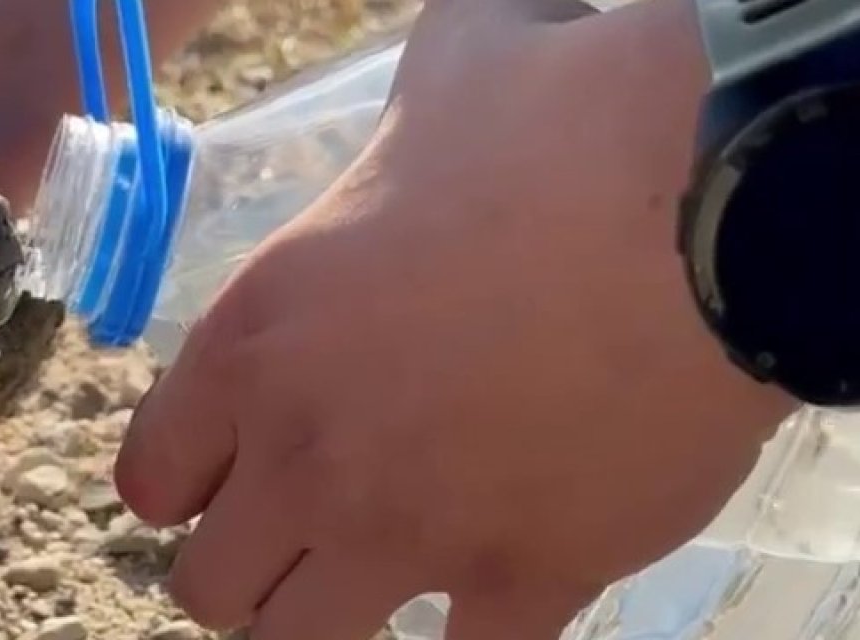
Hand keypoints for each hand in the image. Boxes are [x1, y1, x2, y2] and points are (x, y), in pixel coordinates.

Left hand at [115, 1, 798, 638]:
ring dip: (328, 613)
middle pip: (208, 588)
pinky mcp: (527, 578)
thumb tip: (446, 82)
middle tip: (301, 529)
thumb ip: (398, 118)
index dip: (184, 483)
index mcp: (256, 339)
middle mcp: (307, 451)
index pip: (150, 478)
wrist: (710, 196)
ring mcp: (412, 531)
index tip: (226, 475)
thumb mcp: (439, 81)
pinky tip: (495, 586)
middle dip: (245, 565)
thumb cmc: (560, 123)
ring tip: (377, 569)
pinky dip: (469, 636)